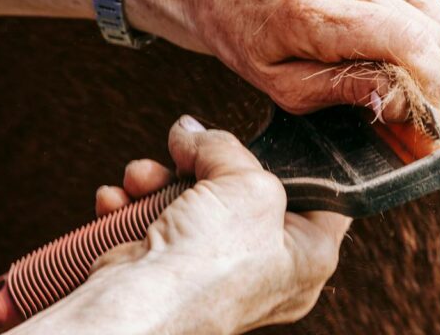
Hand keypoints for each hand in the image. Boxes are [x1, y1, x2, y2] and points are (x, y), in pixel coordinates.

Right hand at [88, 115, 350, 333]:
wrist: (141, 306)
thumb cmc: (211, 264)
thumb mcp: (248, 182)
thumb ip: (226, 147)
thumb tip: (192, 132)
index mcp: (307, 255)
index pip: (318, 197)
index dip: (293, 162)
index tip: (266, 137)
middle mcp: (266, 267)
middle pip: (242, 191)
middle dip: (204, 164)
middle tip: (190, 151)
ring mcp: (215, 270)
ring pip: (193, 201)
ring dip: (159, 180)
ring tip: (143, 177)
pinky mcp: (170, 269)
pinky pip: (157, 221)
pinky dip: (136, 205)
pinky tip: (121, 199)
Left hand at [130, 0, 439, 117]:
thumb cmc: (253, 43)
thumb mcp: (287, 89)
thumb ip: (349, 92)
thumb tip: (409, 102)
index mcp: (312, 10)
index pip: (407, 43)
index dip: (432, 83)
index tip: (427, 111)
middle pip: (429, 30)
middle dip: (430, 72)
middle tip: (406, 95)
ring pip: (434, 12)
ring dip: (421, 45)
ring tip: (379, 55)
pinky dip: (411, 15)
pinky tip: (373, 22)